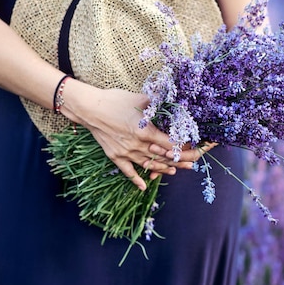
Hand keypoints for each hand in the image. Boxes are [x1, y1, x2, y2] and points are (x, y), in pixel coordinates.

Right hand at [61, 84, 201, 189]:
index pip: (171, 144)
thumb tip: (174, 99)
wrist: (89, 108)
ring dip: (163, 170)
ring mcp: (126, 152)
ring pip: (149, 166)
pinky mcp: (115, 156)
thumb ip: (158, 102)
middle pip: (163, 157)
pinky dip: (136, 180)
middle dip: (179, 161)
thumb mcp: (140, 98)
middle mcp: (137, 145)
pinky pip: (128, 172)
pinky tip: (144, 187)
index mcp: (146, 131)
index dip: (184, 148)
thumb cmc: (115, 100)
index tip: (194, 148)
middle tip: (191, 164)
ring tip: (175, 172)